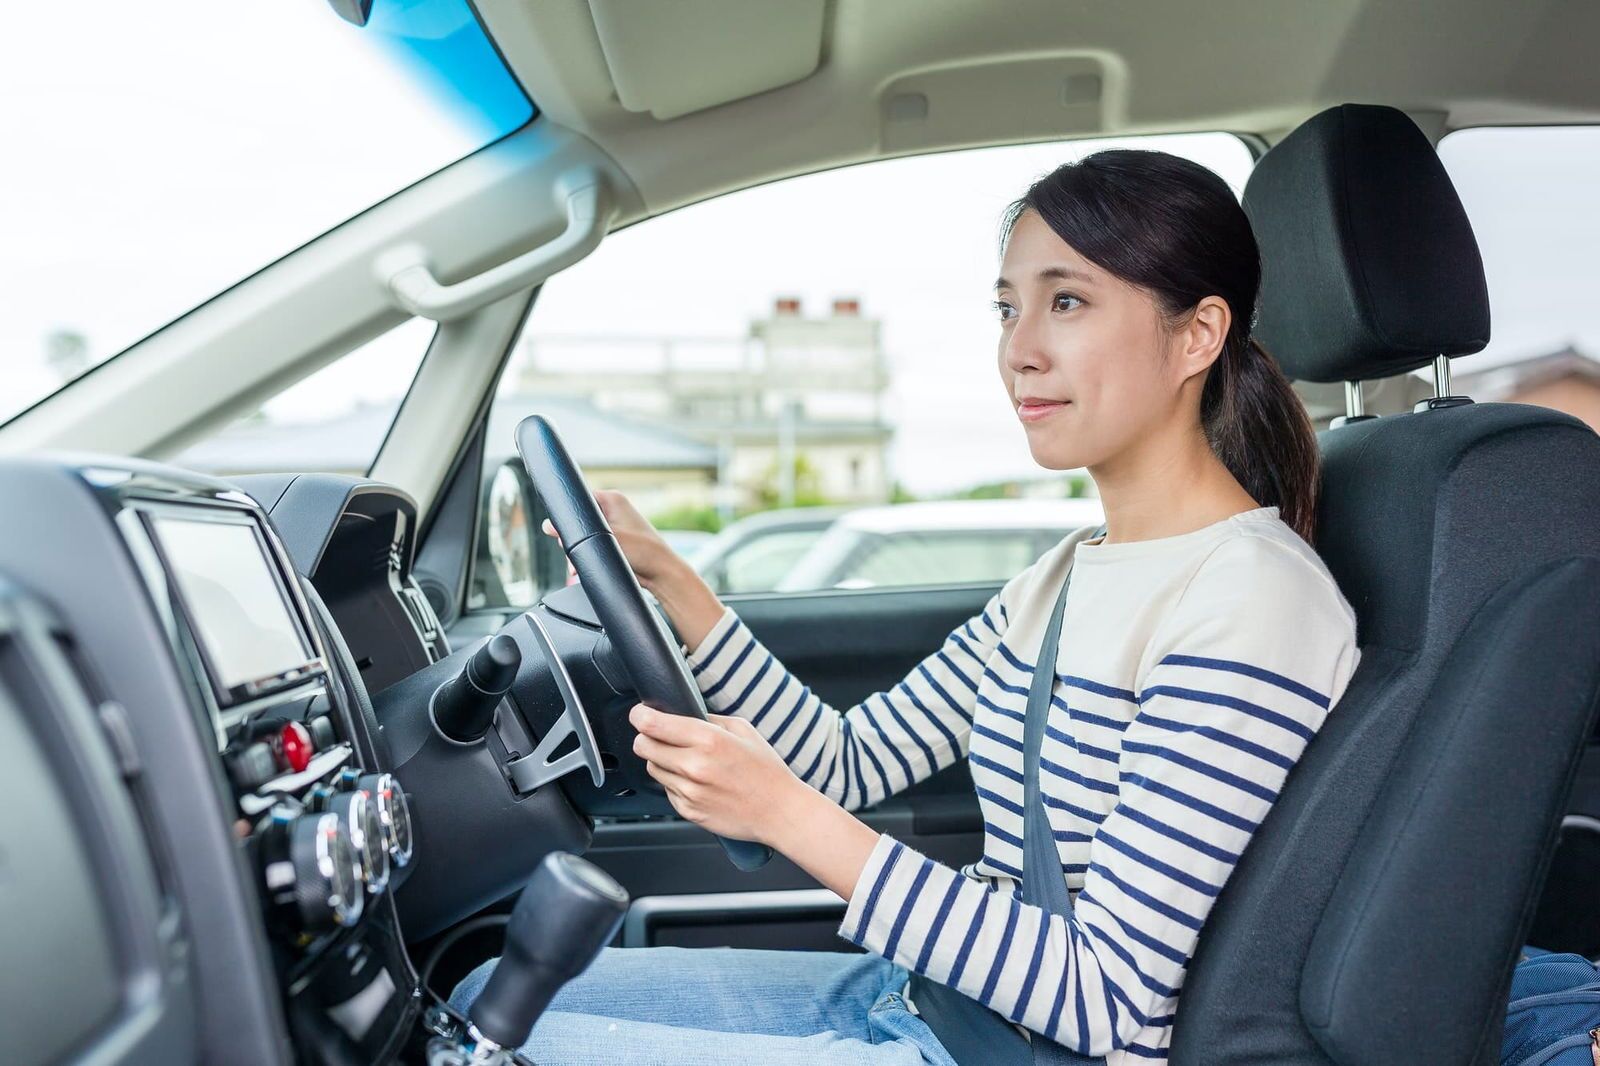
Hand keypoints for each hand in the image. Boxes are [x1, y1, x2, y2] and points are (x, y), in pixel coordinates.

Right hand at [542, 490, 724, 647]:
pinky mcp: (616, 542)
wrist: (661, 573)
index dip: (569, 517)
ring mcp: (614, 526)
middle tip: (573, 555)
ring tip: (579, 567)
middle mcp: (613, 509)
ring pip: (585, 536)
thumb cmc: (642, 552)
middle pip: (579, 521)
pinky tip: (585, 569)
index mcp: (612, 499)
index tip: (564, 534)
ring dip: (580, 552)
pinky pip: (594, 546)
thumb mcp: (603, 539)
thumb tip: (548, 525)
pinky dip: (589, 557)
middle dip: (574, 541)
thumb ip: (574, 532)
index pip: (579, 500)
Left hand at [629, 704, 808, 845]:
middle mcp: (694, 766)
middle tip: (658, 736)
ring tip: (687, 761)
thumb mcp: (743, 730)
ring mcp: (689, 791)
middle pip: (643, 746)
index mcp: (708, 740)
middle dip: (646, 738)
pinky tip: (698, 782)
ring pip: (652, 768)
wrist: (779, 812)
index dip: (640, 715)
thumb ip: (709, 719)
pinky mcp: (688, 811)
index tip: (640, 713)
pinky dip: (675, 783)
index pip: (653, 724)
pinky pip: (666, 790)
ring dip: (662, 761)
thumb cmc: (766, 771)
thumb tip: (682, 714)